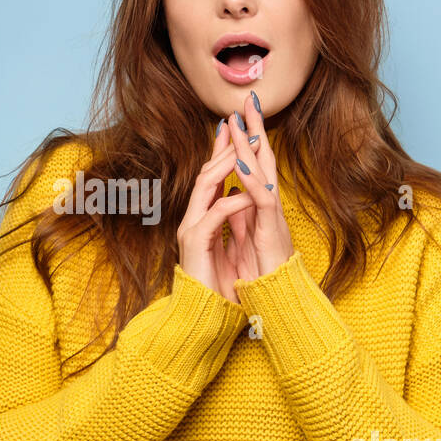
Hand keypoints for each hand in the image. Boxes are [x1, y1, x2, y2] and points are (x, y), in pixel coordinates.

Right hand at [178, 119, 256, 302]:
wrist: (203, 316)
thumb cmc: (217, 287)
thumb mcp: (227, 248)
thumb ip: (231, 224)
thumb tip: (237, 199)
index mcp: (201, 219)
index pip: (212, 178)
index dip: (224, 152)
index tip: (238, 130)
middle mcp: (193, 219)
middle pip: (207, 172)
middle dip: (224, 147)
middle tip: (240, 123)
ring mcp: (191, 228)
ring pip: (206, 185)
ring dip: (228, 164)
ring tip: (246, 146)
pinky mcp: (196, 243)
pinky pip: (216, 214)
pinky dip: (234, 201)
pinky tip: (249, 192)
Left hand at [223, 91, 294, 278]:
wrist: (277, 302)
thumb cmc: (263, 275)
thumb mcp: (246, 241)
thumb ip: (240, 219)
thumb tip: (232, 201)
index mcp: (260, 208)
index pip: (253, 167)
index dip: (244, 143)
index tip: (234, 119)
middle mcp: (269, 206)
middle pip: (262, 160)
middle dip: (254, 130)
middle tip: (246, 100)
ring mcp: (272, 216)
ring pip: (264, 172)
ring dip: (251, 145)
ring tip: (241, 120)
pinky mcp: (272, 230)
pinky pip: (262, 199)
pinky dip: (251, 179)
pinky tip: (242, 162)